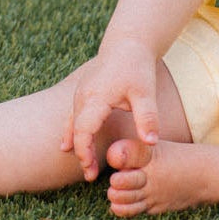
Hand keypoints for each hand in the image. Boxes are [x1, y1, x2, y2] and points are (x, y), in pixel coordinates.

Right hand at [60, 39, 162, 181]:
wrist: (127, 43)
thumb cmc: (136, 67)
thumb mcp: (145, 93)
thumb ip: (147, 118)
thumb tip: (151, 143)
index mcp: (95, 97)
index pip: (83, 130)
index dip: (85, 152)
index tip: (91, 171)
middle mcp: (82, 96)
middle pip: (75, 130)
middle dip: (81, 154)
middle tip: (90, 176)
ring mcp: (80, 94)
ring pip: (71, 124)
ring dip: (76, 145)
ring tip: (84, 166)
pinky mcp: (83, 93)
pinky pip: (72, 116)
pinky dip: (71, 132)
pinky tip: (67, 145)